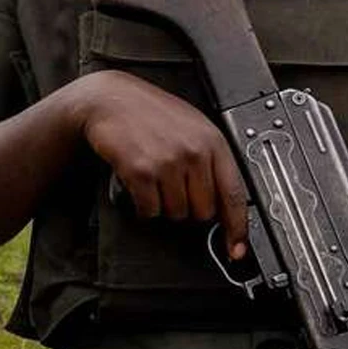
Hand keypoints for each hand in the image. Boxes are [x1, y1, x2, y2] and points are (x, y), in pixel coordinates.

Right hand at [69, 70, 245, 238]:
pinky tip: (139, 183)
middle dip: (189, 208)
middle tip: (174, 188)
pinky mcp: (141, 172)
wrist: (110, 100)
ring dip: (163, 205)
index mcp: (213, 142)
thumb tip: (223, 201)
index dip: (237, 228)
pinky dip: (143, 204)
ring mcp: (168, 163)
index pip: (234, 195)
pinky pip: (150, 210)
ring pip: (176, 214)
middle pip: (203, 212)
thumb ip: (211, 159)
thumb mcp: (193, 127)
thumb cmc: (151, 113)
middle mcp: (194, 153)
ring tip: (155, 178)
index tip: (237, 249)